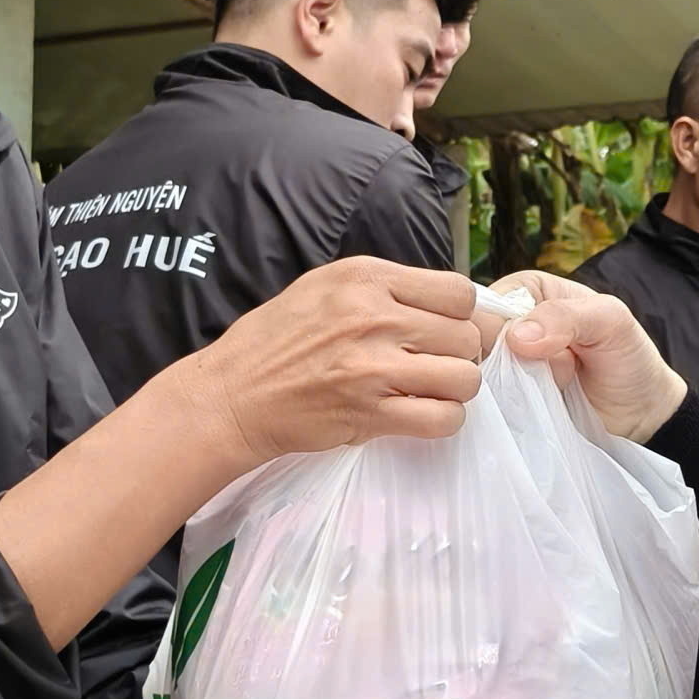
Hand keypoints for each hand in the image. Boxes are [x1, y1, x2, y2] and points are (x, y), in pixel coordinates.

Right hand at [179, 257, 481, 469]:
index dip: (460, 315)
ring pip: (464, 378)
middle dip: (458, 354)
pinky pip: (444, 418)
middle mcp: (374, 315)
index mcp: (366, 277)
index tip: (443, 331)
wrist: (233, 395)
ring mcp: (373, 366)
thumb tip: (452, 306)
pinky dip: (442, 421)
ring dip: (454, 389)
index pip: (457, 291)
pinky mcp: (370, 412)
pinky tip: (420, 415)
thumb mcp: (326, 287)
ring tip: (428, 390)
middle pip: (466, 335)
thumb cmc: (278, 340)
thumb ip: (385, 290)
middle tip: (432, 365)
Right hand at [489, 271, 685, 440]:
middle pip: (473, 340)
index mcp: (526, 289)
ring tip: (549, 390)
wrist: (639, 414)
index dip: (496, 329)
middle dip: (509, 361)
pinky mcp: (504, 399)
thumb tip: (517, 337)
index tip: (529, 350)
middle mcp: (507, 323)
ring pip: (477, 373)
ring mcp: (503, 364)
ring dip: (512, 387)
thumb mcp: (610, 321)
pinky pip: (486, 402)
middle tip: (552, 372)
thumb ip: (566, 317)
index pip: (484, 304)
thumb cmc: (628, 357)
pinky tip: (534, 409)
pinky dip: (506, 407)